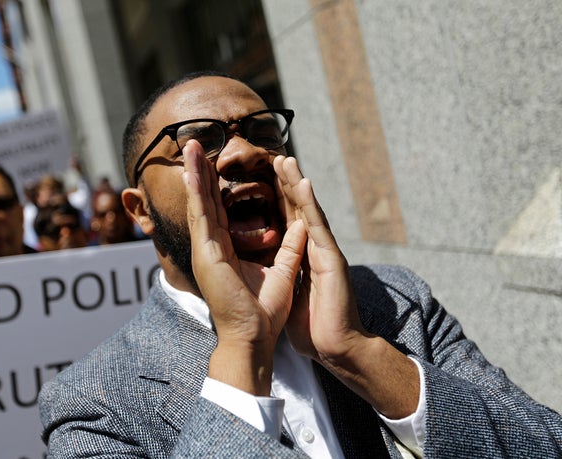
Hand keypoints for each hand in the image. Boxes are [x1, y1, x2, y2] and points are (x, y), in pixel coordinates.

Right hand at [183, 141, 306, 394]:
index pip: (220, 210)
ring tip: (191, 146)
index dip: (217, 185)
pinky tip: (192, 170)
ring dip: (195, 173)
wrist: (255, 337)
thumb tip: (299, 224)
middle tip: (194, 144)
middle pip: (205, 201)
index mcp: (225, 250)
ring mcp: (206, 249)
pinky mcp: (206, 253)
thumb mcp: (283, 271)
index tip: (216, 160)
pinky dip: (196, 191)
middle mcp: (211, 247)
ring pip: (199, 202)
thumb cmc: (264, 312)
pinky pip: (201, 215)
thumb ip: (288, 246)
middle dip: (201, 171)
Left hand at [273, 155, 418, 417]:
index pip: (288, 219)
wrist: (336, 346)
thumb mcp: (292, 290)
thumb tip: (274, 264)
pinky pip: (317, 226)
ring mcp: (325, 250)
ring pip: (308, 210)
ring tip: (287, 160)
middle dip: (286, 181)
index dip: (278, 197)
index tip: (265, 176)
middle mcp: (315, 247)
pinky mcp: (331, 259)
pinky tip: (303, 183)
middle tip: (276, 156)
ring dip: (297, 183)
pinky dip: (310, 204)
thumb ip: (287, 270)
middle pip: (298, 208)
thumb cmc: (313, 323)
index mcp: (304, 254)